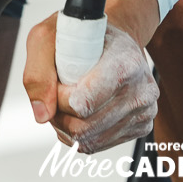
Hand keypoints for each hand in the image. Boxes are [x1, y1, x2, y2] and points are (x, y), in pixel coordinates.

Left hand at [22, 15, 157, 154]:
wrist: (112, 40)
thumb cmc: (80, 35)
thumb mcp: (46, 38)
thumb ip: (37, 74)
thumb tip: (43, 115)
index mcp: (126, 62)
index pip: (82, 104)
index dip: (59, 98)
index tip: (57, 81)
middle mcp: (142, 88)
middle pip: (84, 127)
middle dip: (60, 116)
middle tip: (57, 93)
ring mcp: (144, 109)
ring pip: (89, 141)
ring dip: (67, 127)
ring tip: (67, 102)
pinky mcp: (142, 125)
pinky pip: (98, 146)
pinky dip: (81, 135)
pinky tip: (81, 113)